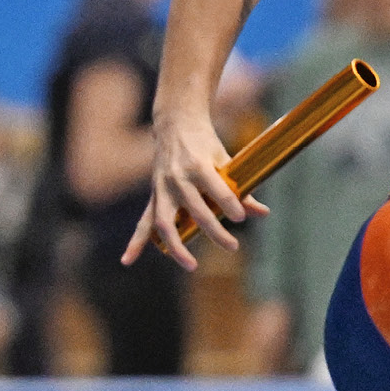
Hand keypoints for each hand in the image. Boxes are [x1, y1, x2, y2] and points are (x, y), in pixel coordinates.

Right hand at [123, 110, 266, 270]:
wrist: (175, 124)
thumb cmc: (204, 143)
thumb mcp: (225, 159)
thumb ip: (241, 188)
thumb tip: (261, 213)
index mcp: (198, 165)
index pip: (216, 190)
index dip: (230, 204)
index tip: (240, 218)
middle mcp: (178, 178)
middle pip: (196, 211)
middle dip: (215, 231)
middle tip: (233, 247)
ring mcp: (162, 189)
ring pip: (166, 223)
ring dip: (176, 247)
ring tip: (191, 265)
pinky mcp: (154, 196)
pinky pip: (143, 222)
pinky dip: (136, 242)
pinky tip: (128, 260)